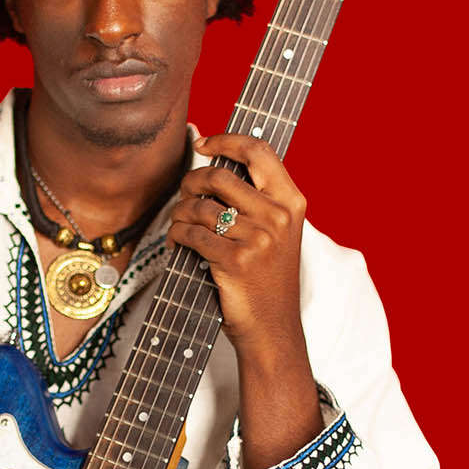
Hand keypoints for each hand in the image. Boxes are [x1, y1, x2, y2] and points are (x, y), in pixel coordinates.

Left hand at [169, 133, 320, 468]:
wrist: (272, 329)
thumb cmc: (269, 278)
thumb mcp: (278, 232)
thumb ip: (258, 198)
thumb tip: (217, 162)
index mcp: (292, 202)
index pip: (259, 151)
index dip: (227, 139)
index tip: (205, 144)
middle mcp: (278, 216)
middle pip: (220, 175)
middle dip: (192, 181)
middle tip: (185, 193)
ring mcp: (258, 238)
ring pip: (200, 206)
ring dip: (180, 213)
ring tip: (179, 224)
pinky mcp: (234, 260)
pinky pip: (191, 233)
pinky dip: (177, 237)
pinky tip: (177, 245)